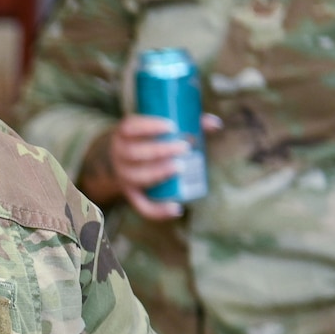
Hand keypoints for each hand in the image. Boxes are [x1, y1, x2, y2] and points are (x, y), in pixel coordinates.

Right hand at [78, 112, 221, 220]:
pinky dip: (157, 211)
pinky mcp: (132, 194)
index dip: (149, 127)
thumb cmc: (146, 140)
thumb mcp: (156, 128)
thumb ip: (186, 122)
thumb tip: (215, 124)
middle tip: (184, 147)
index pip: (130, 128)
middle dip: (160, 150)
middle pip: (134, 153)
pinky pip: (141, 205)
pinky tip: (176, 210)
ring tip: (180, 167)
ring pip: (136, 177)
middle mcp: (119, 156)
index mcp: (124, 134)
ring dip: (158, 173)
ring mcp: (123, 176)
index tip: (172, 127)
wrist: (118, 161)